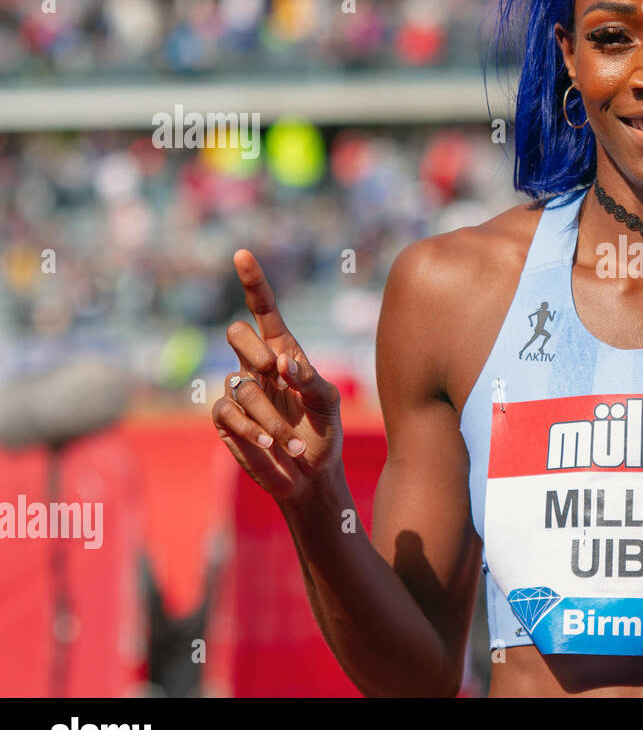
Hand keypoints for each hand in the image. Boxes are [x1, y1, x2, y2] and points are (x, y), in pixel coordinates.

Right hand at [211, 249, 342, 504]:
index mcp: (284, 352)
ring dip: (269, 414)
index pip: (264, 310)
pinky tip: (270, 443)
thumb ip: (312, 380)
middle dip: (254, 351)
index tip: (242, 255)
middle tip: (274, 375)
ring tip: (290, 439)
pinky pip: (228, 412)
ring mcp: (238, 391)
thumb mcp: (329, 404)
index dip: (253, 283)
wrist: (311, 474)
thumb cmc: (324, 432)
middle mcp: (256, 365)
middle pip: (237, 333)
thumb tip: (284, 363)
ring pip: (239, 384)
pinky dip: (252, 428)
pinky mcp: (226, 419)